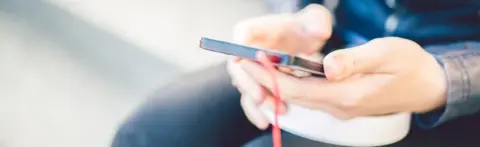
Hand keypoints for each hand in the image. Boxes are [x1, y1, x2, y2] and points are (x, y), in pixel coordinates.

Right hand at [228, 4, 332, 128]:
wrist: (306, 40)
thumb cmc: (305, 27)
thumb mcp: (315, 20)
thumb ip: (317, 21)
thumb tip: (319, 31)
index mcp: (259, 29)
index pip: (242, 34)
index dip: (239, 46)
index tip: (243, 60)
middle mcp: (249, 50)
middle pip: (238, 66)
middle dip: (249, 83)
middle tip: (261, 96)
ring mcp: (252, 69)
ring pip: (245, 87)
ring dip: (257, 101)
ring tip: (276, 110)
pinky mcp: (258, 85)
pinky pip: (252, 100)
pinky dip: (258, 111)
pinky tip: (266, 122)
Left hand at [240, 37, 447, 119]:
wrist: (427, 87)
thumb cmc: (410, 66)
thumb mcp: (388, 54)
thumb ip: (356, 60)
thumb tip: (328, 66)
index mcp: (347, 95)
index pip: (297, 89)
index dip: (270, 75)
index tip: (249, 60)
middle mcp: (339, 106)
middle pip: (292, 96)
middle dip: (264, 80)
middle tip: (242, 61)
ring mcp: (340, 108)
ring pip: (298, 98)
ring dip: (275, 84)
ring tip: (255, 65)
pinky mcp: (341, 104)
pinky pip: (308, 97)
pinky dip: (290, 86)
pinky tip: (281, 74)